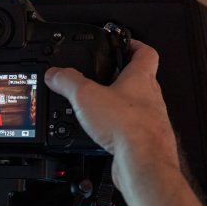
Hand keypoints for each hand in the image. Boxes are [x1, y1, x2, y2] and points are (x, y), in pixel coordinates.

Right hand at [44, 40, 179, 192]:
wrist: (143, 161)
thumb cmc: (127, 126)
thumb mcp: (86, 96)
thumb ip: (68, 82)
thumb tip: (55, 74)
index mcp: (141, 78)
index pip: (145, 52)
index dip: (133, 45)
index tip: (121, 44)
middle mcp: (151, 97)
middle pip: (142, 79)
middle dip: (123, 77)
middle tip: (107, 77)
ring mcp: (151, 120)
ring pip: (138, 105)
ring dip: (122, 104)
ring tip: (102, 107)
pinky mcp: (146, 140)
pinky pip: (134, 128)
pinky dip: (120, 128)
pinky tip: (106, 133)